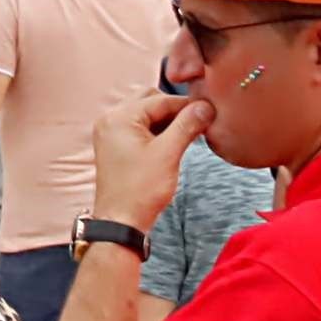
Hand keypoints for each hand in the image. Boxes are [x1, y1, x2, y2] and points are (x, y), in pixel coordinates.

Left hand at [90, 90, 208, 234]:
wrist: (121, 221)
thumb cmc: (141, 189)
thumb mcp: (168, 154)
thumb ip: (186, 126)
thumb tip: (205, 106)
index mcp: (119, 118)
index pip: (159, 100)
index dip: (186, 105)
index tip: (210, 110)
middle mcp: (110, 120)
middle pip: (149, 101)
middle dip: (175, 110)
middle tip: (199, 122)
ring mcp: (111, 133)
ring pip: (145, 115)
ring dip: (167, 121)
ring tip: (190, 134)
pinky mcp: (115, 146)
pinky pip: (139, 128)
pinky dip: (157, 131)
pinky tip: (175, 142)